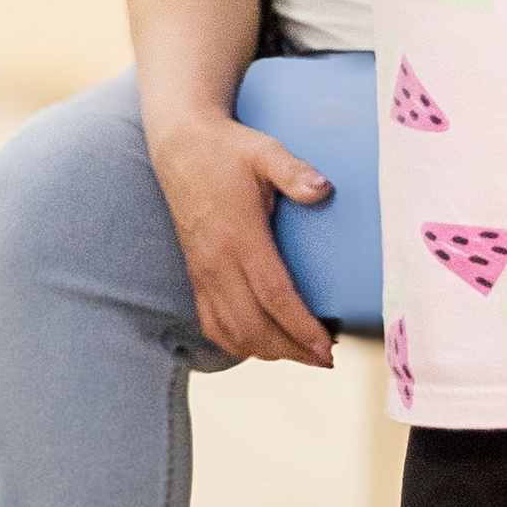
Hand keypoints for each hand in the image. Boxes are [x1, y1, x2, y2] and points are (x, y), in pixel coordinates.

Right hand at [143, 108, 335, 367]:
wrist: (180, 147)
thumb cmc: (227, 150)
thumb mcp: (265, 152)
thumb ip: (294, 172)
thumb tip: (324, 189)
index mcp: (239, 237)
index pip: (273, 295)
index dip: (300, 327)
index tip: (326, 346)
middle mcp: (217, 262)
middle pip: (253, 325)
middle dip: (290, 350)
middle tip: (324, 358)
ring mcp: (203, 272)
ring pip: (232, 332)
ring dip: (267, 350)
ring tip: (301, 354)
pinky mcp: (196, 274)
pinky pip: (211, 323)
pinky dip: (237, 342)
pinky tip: (261, 344)